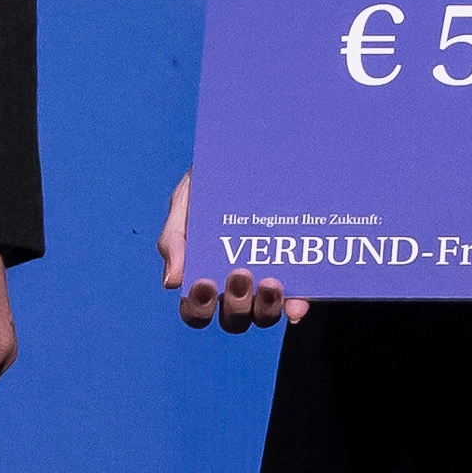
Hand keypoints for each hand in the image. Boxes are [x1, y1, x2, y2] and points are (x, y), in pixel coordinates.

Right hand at [159, 169, 307, 332]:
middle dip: (235, 304)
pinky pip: (298, 302)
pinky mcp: (299, 276)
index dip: (198, 307)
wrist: (258, 153)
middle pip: (233, 319)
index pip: (196, 309)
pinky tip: (297, 303)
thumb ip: (174, 236)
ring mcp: (268, 284)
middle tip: (240, 273)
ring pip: (264, 316)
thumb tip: (172, 283)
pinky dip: (296, 307)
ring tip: (271, 281)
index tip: (204, 282)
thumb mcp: (187, 199)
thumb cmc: (212, 181)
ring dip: (265, 308)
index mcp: (205, 273)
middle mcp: (237, 287)